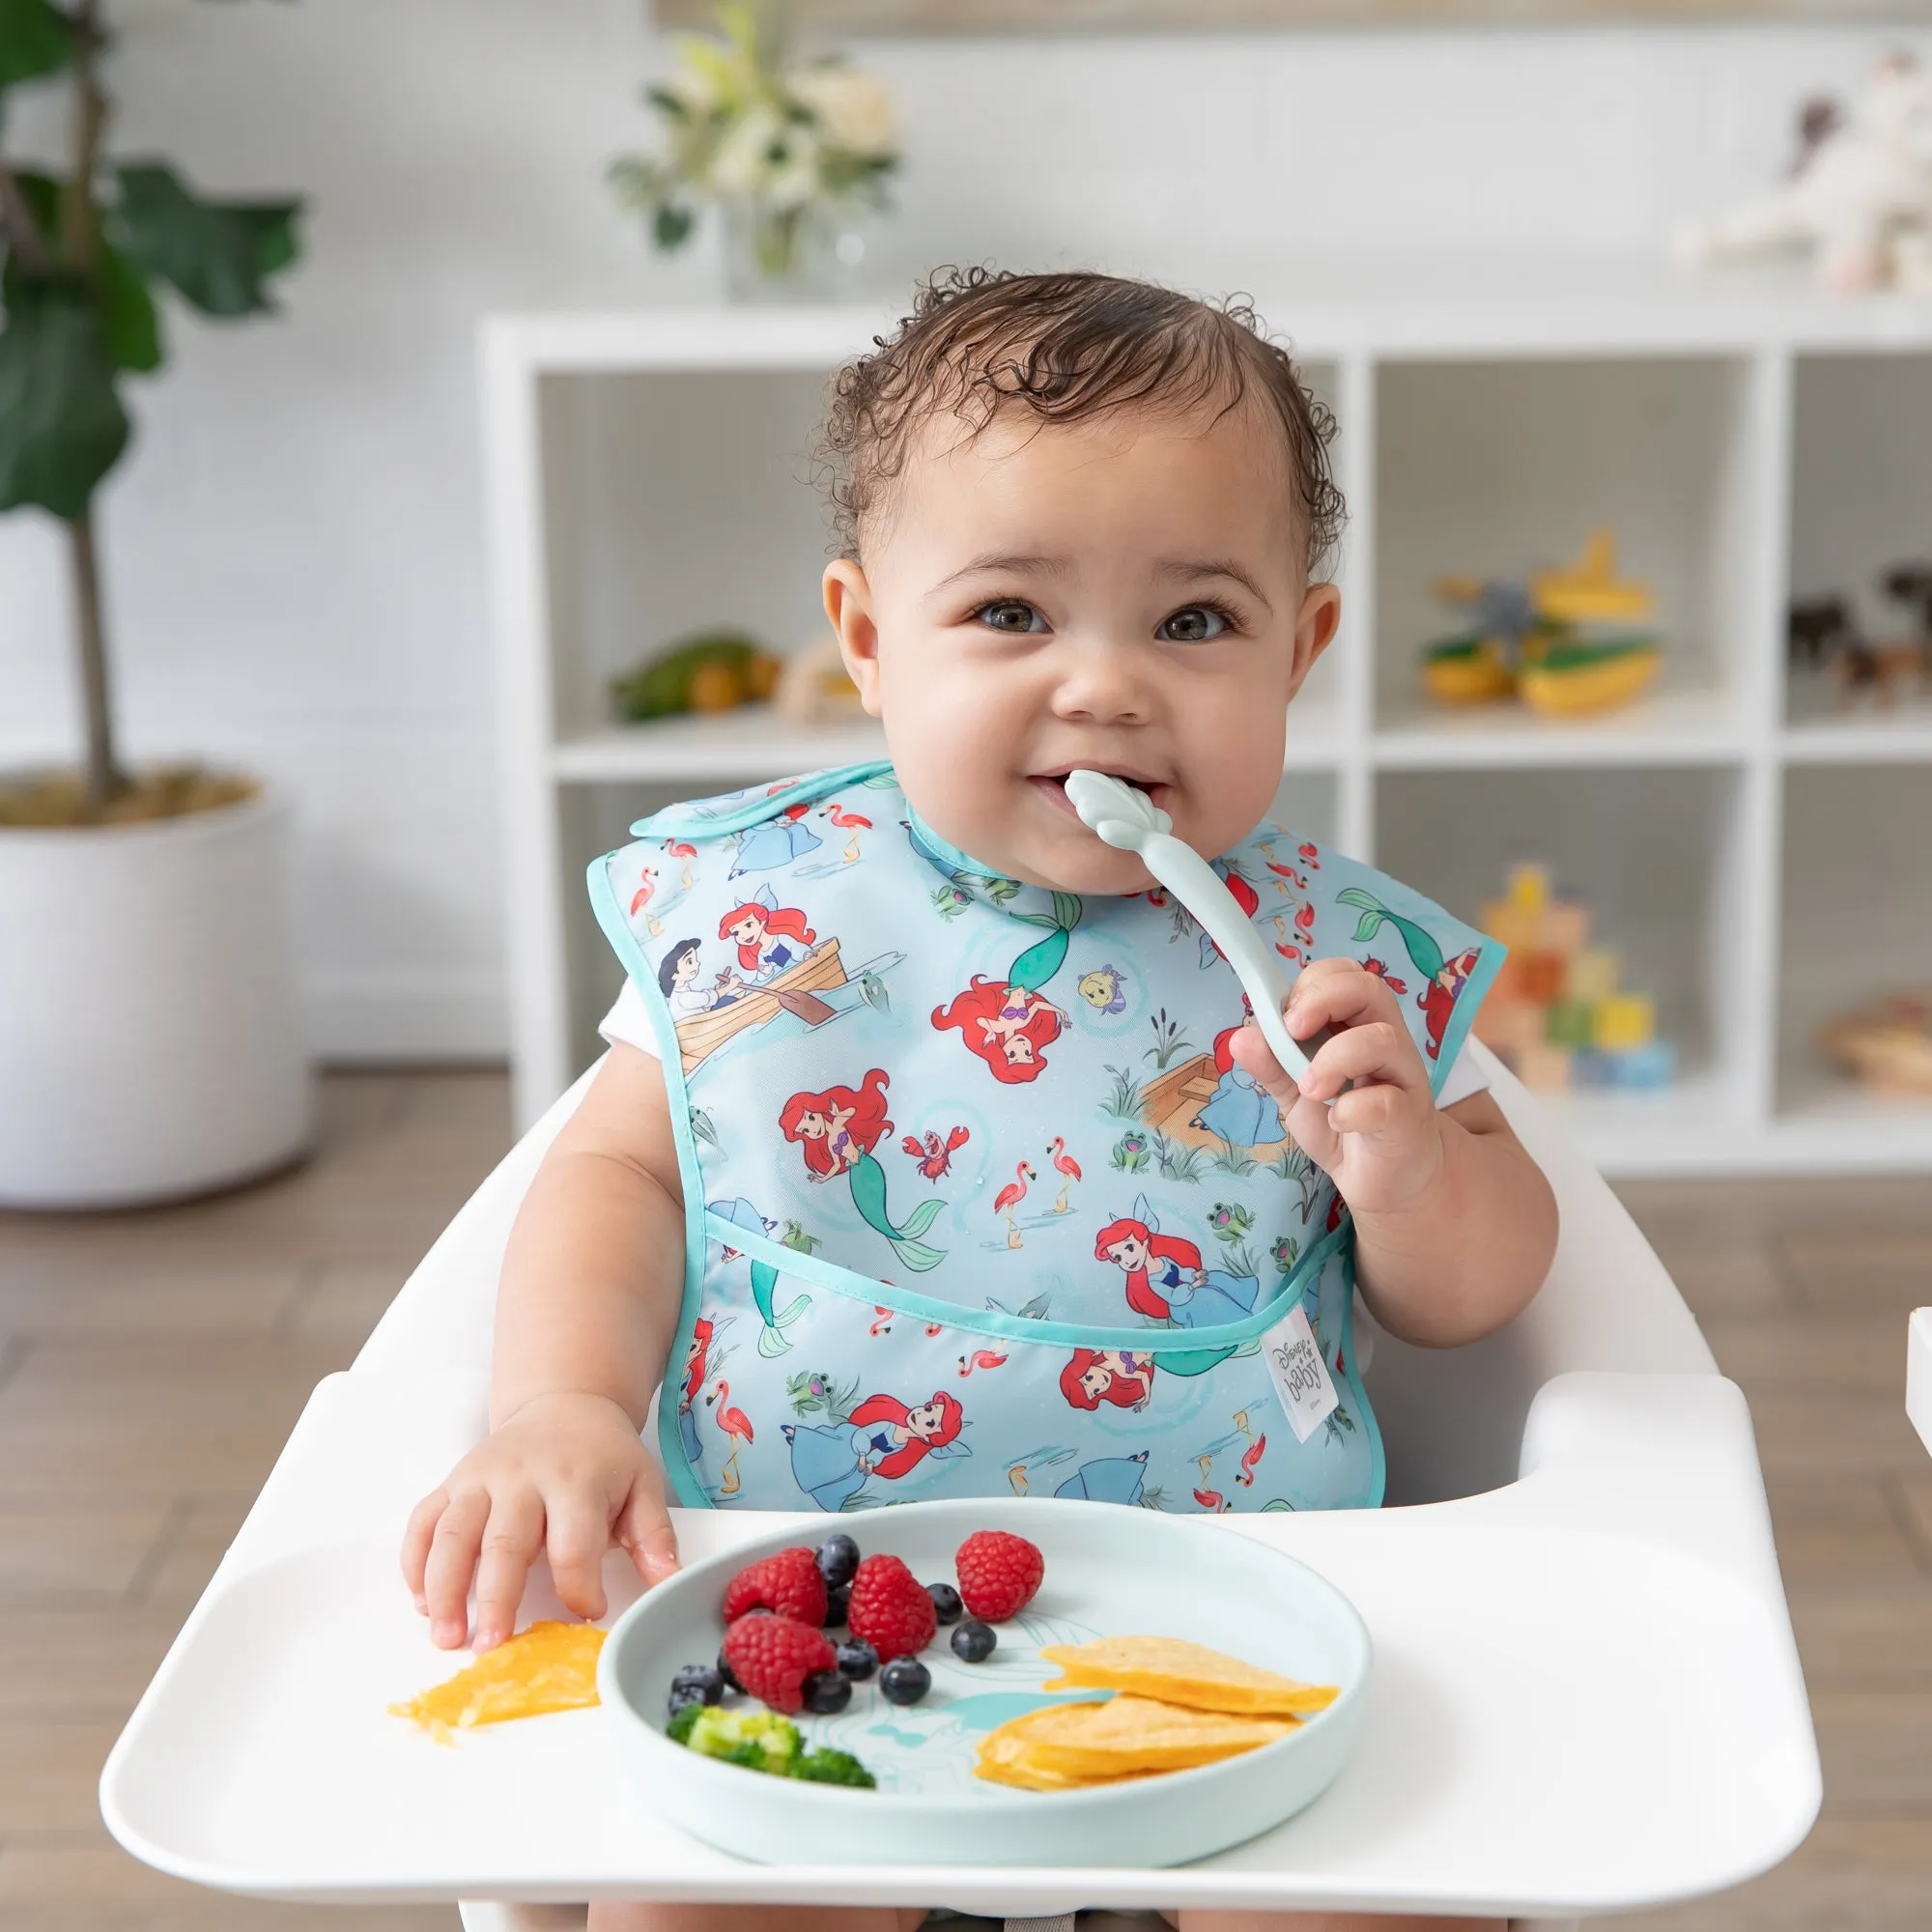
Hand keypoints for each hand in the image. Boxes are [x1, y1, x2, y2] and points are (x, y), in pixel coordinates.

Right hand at [400, 1390, 678, 1652]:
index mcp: (575, 1479)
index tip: (588, 1613)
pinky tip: (421, 1601)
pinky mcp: (452, 1482)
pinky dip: (415, 1562)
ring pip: (452, 1534)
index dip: (579, 1585)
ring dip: (444, 1588)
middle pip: (504, 1542)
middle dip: (496, 1598)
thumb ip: (655, 1535)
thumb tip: (669, 1581)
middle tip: (490, 1648)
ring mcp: (480, 1478)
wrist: (565, 1403)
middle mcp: (521, 1477)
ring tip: (446, 1636)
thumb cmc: (604, 1456)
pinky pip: (423, 1521)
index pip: (573, 1544)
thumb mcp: (642, 1484)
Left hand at [1230, 956, 1443, 1216]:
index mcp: (1357, 1024)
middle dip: (1322, 1000)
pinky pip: (1385, 1101)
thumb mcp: (1295, 1093)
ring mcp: (1402, 1076)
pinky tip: (1338, 1122)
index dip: (1311, 984)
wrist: (1387, 1178)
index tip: (1283, 1016)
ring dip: (1334, 1059)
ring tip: (1309, 1090)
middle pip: (1369, 987)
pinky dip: (1352, 1109)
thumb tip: (1240, 1036)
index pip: (1343, 974)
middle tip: (1293, 1032)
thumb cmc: (1345, 1122)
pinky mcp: (1408, 1117)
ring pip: (1382, 1039)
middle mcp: (1386, 1040)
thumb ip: (1271, 1065)